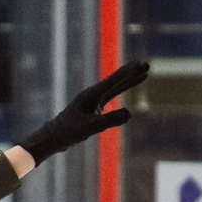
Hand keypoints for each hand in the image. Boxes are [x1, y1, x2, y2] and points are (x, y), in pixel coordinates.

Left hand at [15, 59, 150, 162]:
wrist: (54, 137)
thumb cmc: (68, 132)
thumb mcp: (89, 128)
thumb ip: (108, 121)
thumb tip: (129, 113)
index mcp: (90, 95)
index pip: (112, 82)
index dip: (126, 73)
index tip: (138, 64)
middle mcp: (93, 94)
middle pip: (116, 81)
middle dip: (131, 73)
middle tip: (147, 64)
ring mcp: (94, 100)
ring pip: (116, 87)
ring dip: (130, 80)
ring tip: (145, 73)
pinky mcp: (95, 107)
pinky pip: (112, 95)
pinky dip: (122, 90)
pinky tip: (130, 84)